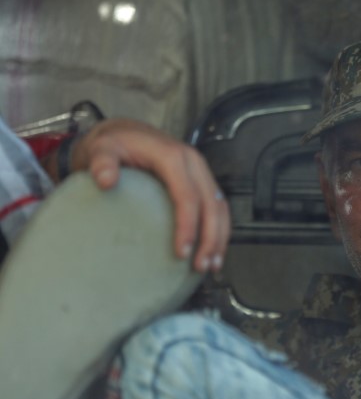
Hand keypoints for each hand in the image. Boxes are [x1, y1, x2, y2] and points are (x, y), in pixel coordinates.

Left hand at [67, 118, 229, 272]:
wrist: (125, 132)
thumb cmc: (114, 144)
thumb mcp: (102, 149)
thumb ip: (102, 162)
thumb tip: (106, 180)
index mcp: (175, 157)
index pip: (189, 196)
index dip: (188, 226)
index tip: (181, 253)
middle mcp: (194, 164)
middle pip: (212, 205)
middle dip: (211, 238)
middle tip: (201, 266)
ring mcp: (200, 173)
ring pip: (220, 208)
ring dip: (219, 238)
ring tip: (211, 265)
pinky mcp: (201, 182)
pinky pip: (216, 207)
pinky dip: (218, 230)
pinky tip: (210, 251)